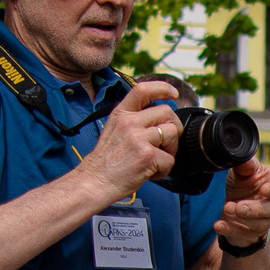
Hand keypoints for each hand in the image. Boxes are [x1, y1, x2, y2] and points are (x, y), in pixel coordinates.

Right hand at [79, 78, 180, 207]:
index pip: (143, 89)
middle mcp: (129, 122)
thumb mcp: (114, 129)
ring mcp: (139, 138)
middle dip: (173, 128)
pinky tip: (150, 172)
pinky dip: (164, 169)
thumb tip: (158, 117)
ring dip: (171, 149)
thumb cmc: (106, 160)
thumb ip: (133, 120)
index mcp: (121, 113)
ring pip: (173, 133)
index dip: (162, 88)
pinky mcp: (147, 155)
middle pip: (167, 112)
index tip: (173, 94)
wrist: (96, 181)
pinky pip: (170, 159)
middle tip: (165, 144)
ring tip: (156, 159)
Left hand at [217, 157, 269, 248]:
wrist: (237, 201)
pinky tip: (218, 225)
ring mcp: (268, 219)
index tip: (263, 189)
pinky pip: (244, 234)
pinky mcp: (255, 231)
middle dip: (255, 209)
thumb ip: (245, 165)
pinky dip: (230, 230)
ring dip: (243, 218)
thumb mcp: (243, 171)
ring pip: (261, 223)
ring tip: (227, 208)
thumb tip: (246, 160)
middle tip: (239, 206)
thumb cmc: (246, 181)